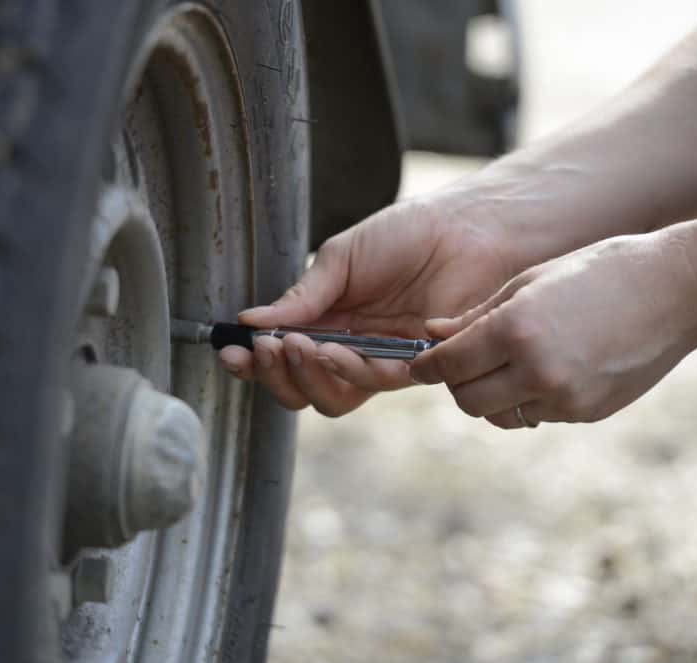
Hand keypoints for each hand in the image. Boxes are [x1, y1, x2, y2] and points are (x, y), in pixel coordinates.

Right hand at [219, 191, 518, 415]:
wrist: (465, 230)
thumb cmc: (407, 234)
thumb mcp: (342, 257)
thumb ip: (301, 295)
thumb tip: (249, 321)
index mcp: (326, 322)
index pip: (281, 356)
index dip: (253, 362)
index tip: (231, 353)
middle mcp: (349, 348)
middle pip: (301, 389)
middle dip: (276, 375)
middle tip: (268, 348)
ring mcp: (380, 361)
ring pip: (332, 398)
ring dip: (307, 376)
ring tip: (297, 345)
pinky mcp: (414, 368)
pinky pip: (374, 384)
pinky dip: (348, 370)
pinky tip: (336, 349)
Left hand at [410, 233, 696, 426]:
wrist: (677, 290)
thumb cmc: (599, 271)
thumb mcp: (531, 282)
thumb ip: (477, 315)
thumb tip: (433, 335)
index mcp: (517, 329)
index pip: (449, 365)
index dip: (427, 367)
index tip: (419, 365)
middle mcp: (537, 370)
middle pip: (468, 401)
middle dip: (457, 385)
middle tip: (462, 363)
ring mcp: (565, 398)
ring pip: (501, 415)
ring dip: (493, 396)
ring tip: (507, 364)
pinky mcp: (586, 413)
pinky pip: (537, 415)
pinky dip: (529, 399)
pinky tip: (547, 368)